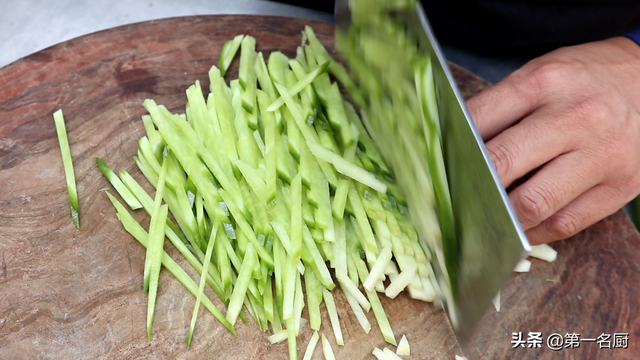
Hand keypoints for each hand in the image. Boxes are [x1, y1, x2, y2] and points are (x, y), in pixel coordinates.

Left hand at [466, 37, 639, 244]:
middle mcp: (574, 117)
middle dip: (468, 189)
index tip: (433, 169)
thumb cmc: (585, 78)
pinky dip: (533, 232)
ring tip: (480, 222)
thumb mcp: (541, 74)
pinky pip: (565, 223)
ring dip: (499, 220)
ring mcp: (601, 155)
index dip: (450, 150)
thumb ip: (501, 108)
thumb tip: (456, 148)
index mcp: (544, 82)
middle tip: (449, 202)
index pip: (479, 121)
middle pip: (502, 164)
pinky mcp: (620, 186)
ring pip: (533, 203)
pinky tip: (517, 230)